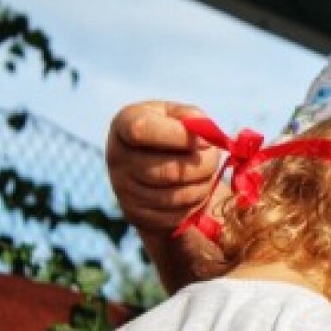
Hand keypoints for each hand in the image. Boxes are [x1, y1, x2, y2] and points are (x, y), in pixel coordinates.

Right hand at [106, 100, 221, 238]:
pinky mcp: (136, 214)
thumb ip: (192, 118)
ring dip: (202, 185)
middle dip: (201, 167)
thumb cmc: (170, 132)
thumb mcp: (178, 115)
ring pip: (174, 196)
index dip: (179, 136)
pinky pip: (174, 215)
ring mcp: (123, 189)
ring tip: (206, 173)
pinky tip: (195, 189)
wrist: (153, 165)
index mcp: (124, 124)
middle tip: (214, 158)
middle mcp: (116, 157)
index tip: (206, 141)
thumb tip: (206, 137)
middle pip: (166, 170)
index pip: (142, 130)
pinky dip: (194, 204)